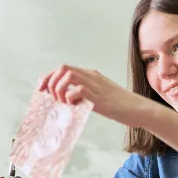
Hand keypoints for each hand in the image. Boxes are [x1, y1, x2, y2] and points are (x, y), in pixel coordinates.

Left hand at [37, 64, 152, 127]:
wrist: (137, 109)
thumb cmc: (118, 105)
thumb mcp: (97, 96)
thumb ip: (82, 94)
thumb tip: (65, 100)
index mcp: (89, 75)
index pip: (63, 68)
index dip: (48, 77)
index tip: (41, 89)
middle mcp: (91, 76)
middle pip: (63, 68)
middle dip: (51, 82)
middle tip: (51, 97)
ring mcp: (95, 85)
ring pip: (68, 76)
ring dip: (59, 89)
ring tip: (63, 102)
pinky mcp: (99, 97)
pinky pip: (78, 90)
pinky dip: (70, 97)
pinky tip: (74, 105)